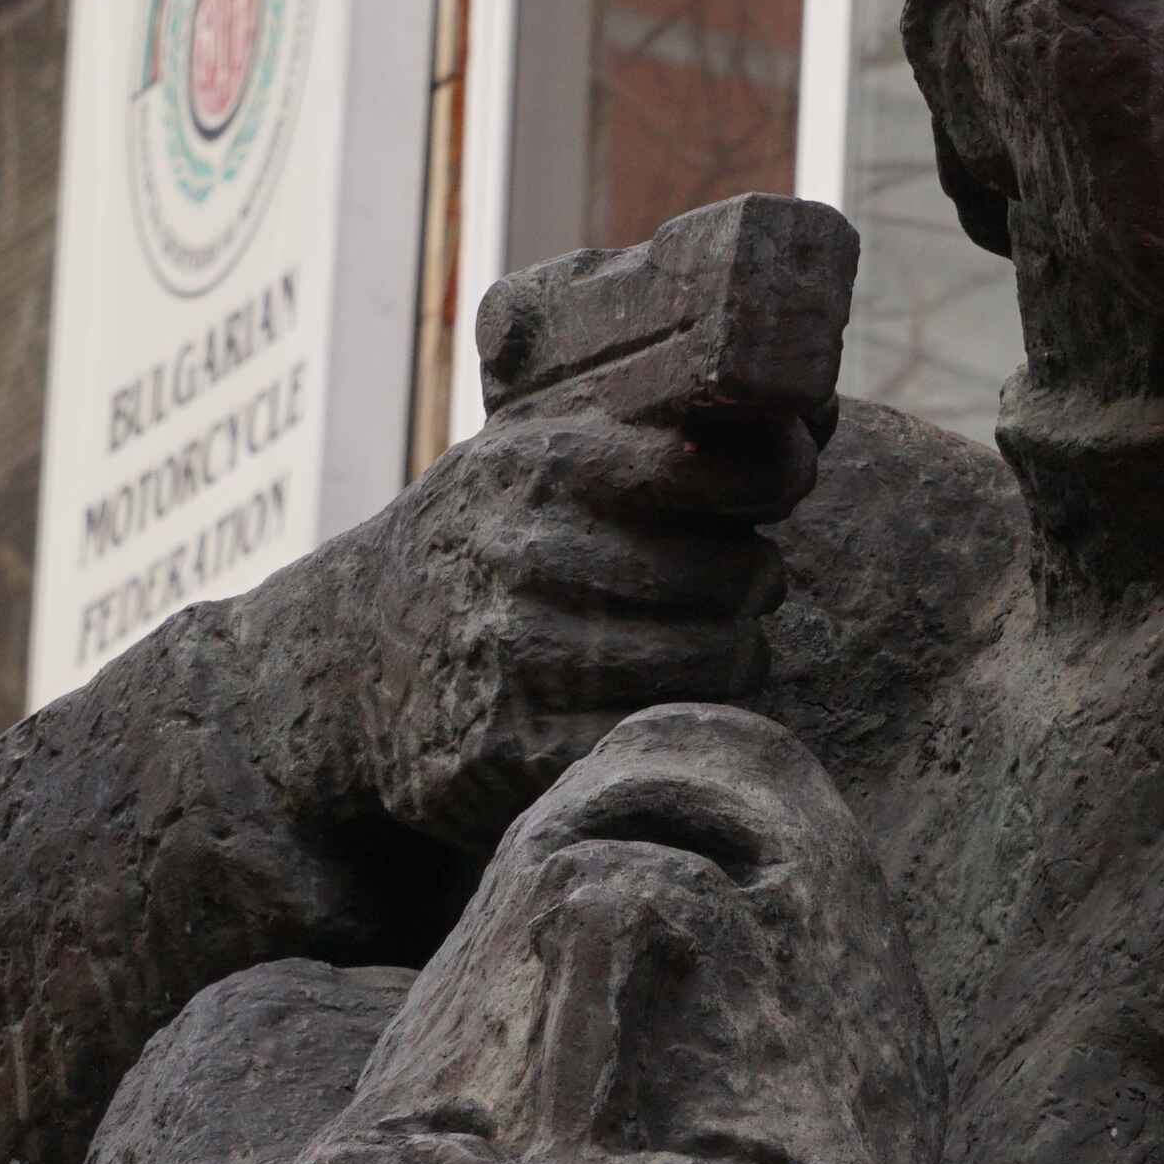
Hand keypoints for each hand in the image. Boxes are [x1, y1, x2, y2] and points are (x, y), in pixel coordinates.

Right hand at [358, 401, 823, 855]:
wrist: (347, 657)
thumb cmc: (490, 541)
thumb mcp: (539, 456)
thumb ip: (661, 433)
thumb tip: (816, 413)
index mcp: (541, 462)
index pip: (712, 465)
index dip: (770, 477)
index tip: (775, 486)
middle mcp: (525, 551)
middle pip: (735, 575)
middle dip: (748, 582)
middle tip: (722, 585)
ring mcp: (515, 654)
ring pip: (715, 665)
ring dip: (729, 659)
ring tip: (694, 641)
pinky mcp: (512, 750)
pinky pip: (660, 737)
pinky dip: (673, 724)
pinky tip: (646, 699)